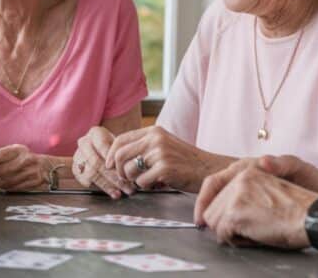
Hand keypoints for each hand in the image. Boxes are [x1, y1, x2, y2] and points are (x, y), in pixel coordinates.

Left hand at [0, 144, 50, 191]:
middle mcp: (26, 159)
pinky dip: (2, 189)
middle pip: (1, 169)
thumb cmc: (25, 160)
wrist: (48, 169)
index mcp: (19, 150)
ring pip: (5, 181)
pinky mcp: (33, 183)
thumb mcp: (15, 153)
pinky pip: (13, 188)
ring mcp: (31, 172)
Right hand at [72, 126, 135, 198]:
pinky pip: (87, 181)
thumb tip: (133, 167)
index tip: (125, 170)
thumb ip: (122, 153)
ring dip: (108, 185)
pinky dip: (101, 188)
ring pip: (91, 173)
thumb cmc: (113, 146)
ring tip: (121, 192)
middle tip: (127, 186)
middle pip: (96, 162)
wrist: (98, 148)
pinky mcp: (76, 169)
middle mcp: (84, 143)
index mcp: (95, 133)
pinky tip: (113, 193)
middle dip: (113, 176)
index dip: (113, 159)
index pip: (103, 146)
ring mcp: (78, 156)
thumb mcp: (119, 143)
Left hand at [105, 126, 224, 192]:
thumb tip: (115, 156)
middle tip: (127, 179)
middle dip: (118, 170)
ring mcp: (160, 153)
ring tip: (149, 181)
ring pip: (129, 170)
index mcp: (153, 131)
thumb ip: (143, 146)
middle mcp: (155, 139)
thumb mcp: (164, 145)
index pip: (121, 140)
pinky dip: (147, 187)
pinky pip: (142, 182)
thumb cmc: (184, 161)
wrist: (208, 169)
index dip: (110, 154)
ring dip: (135, 180)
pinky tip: (158, 184)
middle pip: (120, 155)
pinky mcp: (165, 168)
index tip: (109, 166)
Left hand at [195, 159, 317, 248]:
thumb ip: (243, 193)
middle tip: (245, 231)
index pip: (212, 184)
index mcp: (246, 169)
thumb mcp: (267, 189)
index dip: (204, 204)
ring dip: (231, 233)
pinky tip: (257, 236)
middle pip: (211, 207)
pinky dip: (238, 241)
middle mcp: (239, 177)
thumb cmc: (298, 208)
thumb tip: (219, 212)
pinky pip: (223, 233)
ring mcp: (236, 193)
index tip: (201, 220)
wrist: (315, 215)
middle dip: (223, 224)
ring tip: (254, 233)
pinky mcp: (236, 211)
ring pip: (215, 222)